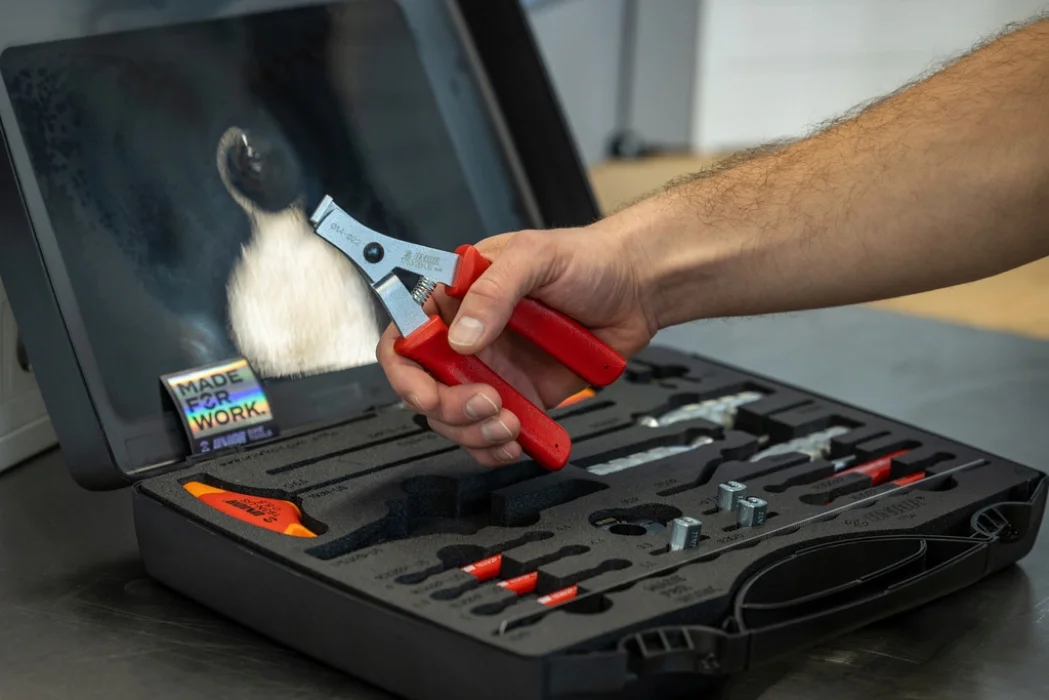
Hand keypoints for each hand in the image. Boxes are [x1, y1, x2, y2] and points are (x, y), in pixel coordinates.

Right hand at [377, 224, 657, 466]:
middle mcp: (467, 336)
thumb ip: (494, 290)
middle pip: (424, 388)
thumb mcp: (535, 257)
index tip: (428, 389)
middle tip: (486, 402)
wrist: (636, 289)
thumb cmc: (587, 259)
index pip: (405, 336)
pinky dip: (495, 447)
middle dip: (447, 407)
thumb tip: (462, 335)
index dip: (405, 369)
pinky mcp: (520, 396)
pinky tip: (516, 440)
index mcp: (457, 296)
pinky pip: (490, 433)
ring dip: (474, 432)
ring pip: (454, 420)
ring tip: (510, 422)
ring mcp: (492, 369)